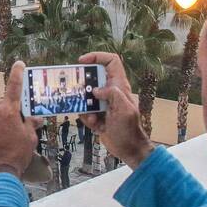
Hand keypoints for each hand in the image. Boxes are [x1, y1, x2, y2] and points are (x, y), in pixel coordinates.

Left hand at [0, 62, 39, 181]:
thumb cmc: (16, 155)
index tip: (18, 64)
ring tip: (0, 141)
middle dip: (7, 112)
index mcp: (8, 110)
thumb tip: (36, 118)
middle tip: (12, 127)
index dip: (17, 73)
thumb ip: (30, 124)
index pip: (14, 86)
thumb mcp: (29, 139)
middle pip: (1, 105)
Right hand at [77, 52, 153, 166]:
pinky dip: (87, 118)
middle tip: (76, 91)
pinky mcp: (97, 114)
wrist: (128, 149)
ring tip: (93, 117)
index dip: (97, 56)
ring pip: (85, 96)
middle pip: (93, 78)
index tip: (82, 62)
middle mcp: (110, 92)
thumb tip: (96, 90)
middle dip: (83, 85)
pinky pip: (85, 111)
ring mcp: (103, 103)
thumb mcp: (124, 110)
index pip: (111, 61)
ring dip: (84, 107)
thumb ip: (113, 94)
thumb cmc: (129, 130)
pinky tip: (96, 125)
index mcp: (120, 86)